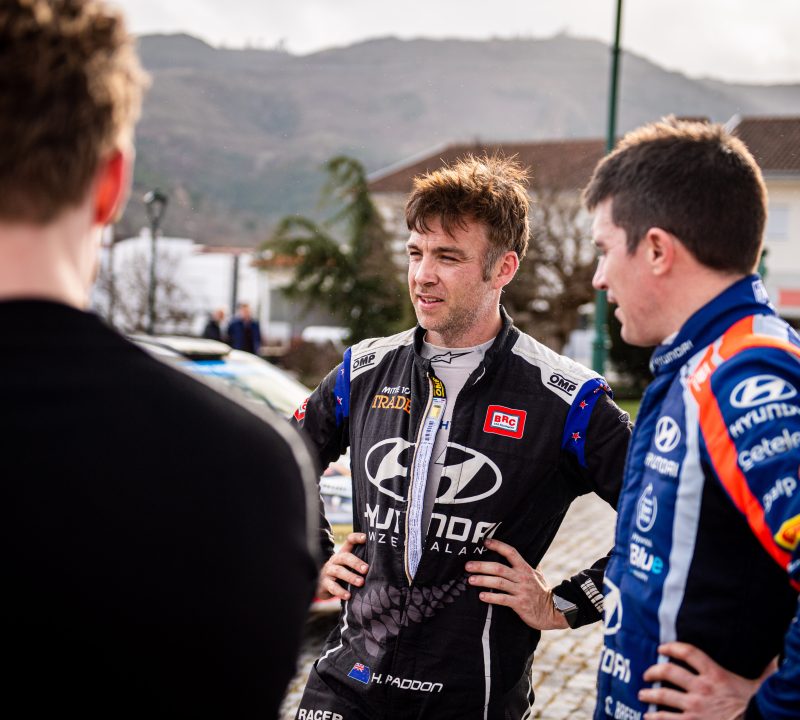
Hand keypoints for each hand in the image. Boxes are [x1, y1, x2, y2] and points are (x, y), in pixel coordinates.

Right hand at [316, 532, 367, 600]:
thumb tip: (383, 563)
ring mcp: (328, 571)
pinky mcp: (324, 584)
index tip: (365, 538)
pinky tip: (348, 596)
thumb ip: (361, 562)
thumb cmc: (342, 573)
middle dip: (356, 563)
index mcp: (343, 553)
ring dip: (351, 577)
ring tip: (361, 582)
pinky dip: (340, 592)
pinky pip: (332, 587)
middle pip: (345, 557)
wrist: (321, 584)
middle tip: (366, 569)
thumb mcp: (348, 565)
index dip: (356, 538)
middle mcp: (335, 560)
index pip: (349, 541)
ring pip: (339, 571)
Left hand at [464, 538, 567, 629]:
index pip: (511, 552)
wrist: (553, 611)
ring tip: (470, 580)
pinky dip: (491, 597)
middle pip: (499, 568)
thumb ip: (531, 564)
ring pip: (498, 583)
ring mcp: (521, 591)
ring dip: (483, 580)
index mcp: (525, 568)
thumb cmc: (542, 592)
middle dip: (482, 566)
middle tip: (467, 565)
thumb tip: (529, 552)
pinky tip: (481, 596)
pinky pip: (503, 599)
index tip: (485, 542)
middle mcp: (522, 578)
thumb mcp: (539, 575)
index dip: (498, 546)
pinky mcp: (520, 604)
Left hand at [640, 642, 776, 719]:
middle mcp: (701, 688)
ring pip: (663, 695)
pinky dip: (654, 718)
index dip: (672, 647)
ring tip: (642, 694)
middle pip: (669, 672)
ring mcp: (694, 707)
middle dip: (653, 671)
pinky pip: (666, 719)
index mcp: (715, 675)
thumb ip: (763, 669)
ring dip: (649, 694)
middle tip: (647, 673)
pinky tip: (648, 717)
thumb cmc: (758, 707)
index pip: (688, 653)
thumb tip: (774, 657)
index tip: (662, 647)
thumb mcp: (759, 685)